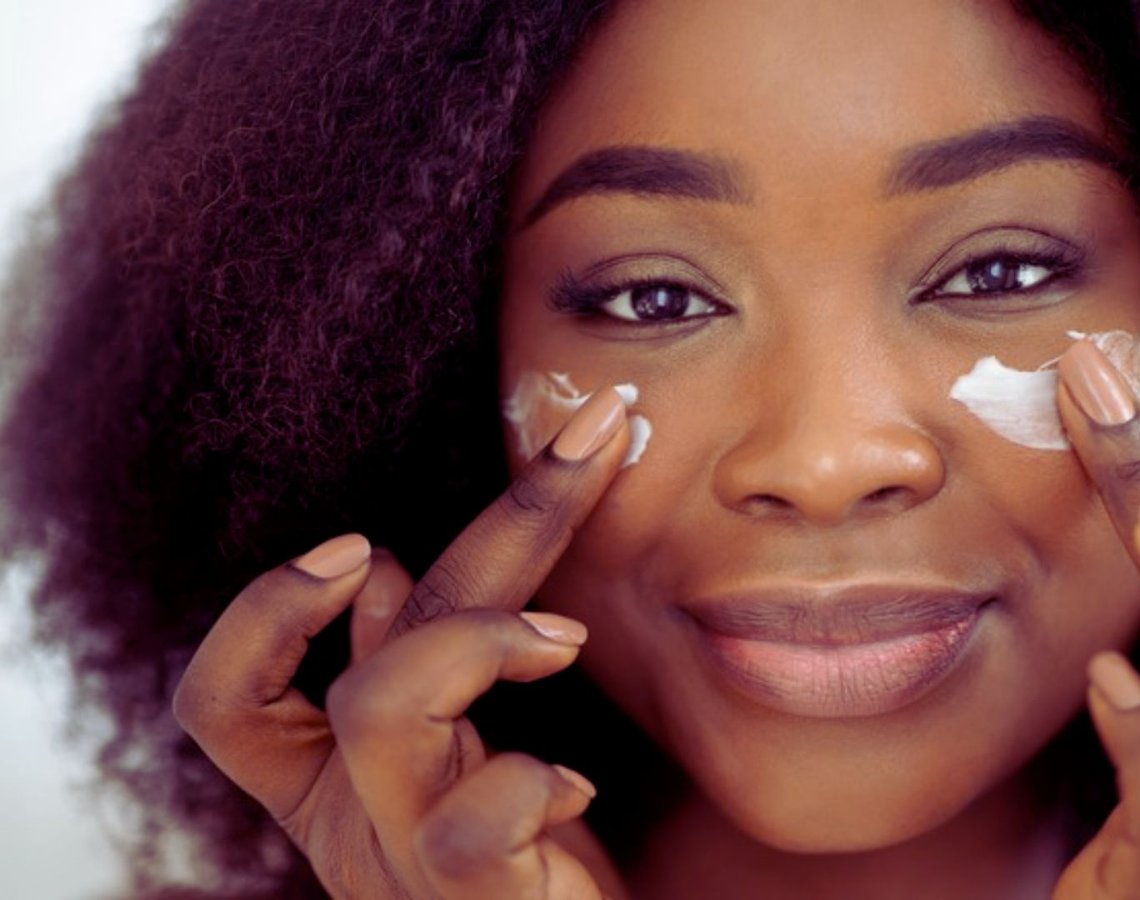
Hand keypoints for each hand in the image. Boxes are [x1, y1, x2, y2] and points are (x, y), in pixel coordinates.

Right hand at [173, 389, 633, 898]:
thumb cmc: (524, 861)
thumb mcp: (457, 757)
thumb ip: (419, 670)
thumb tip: (381, 570)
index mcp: (330, 787)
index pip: (226, 704)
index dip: (265, 615)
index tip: (361, 542)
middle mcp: (353, 824)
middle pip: (365, 657)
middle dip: (504, 520)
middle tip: (594, 435)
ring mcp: (407, 867)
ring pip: (381, 713)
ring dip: (482, 640)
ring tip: (568, 637)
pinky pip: (467, 831)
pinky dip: (525, 783)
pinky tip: (572, 785)